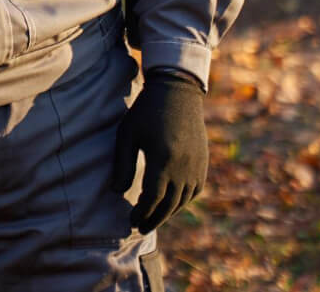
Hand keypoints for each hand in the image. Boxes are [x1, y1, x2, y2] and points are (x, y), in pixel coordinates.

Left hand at [113, 70, 207, 230]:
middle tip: (141, 228)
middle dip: (154, 219)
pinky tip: (171, 202)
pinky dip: (183, 200)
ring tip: (153, 218)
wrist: (177, 92)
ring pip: (184, 199)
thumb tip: (116, 191)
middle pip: (170, 204)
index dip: (142, 212)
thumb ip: (122, 164)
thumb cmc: (146, 111)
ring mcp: (197, 165)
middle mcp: (184, 166)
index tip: (131, 220)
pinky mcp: (203, 161)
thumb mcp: (127, 134)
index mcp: (163, 159)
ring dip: (169, 212)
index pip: (153, 198)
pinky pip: (196, 189)